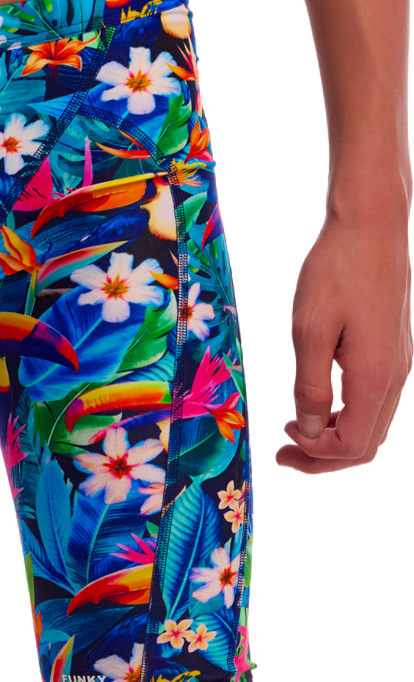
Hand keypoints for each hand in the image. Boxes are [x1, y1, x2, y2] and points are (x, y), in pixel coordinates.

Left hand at [274, 213, 412, 473]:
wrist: (372, 225)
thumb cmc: (337, 270)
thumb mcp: (310, 329)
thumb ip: (310, 386)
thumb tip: (309, 430)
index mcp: (375, 378)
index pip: (352, 446)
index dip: (316, 456)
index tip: (282, 445)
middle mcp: (397, 378)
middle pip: (367, 443)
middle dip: (325, 456)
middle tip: (286, 452)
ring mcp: (400, 363)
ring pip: (373, 423)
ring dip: (335, 435)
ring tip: (297, 428)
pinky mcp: (395, 348)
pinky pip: (375, 399)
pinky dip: (347, 412)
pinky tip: (318, 398)